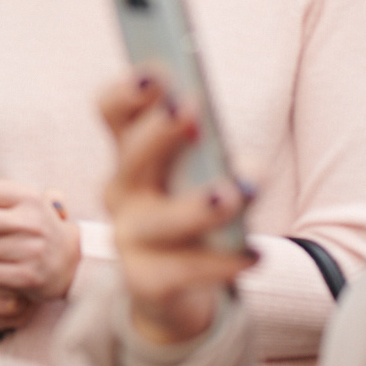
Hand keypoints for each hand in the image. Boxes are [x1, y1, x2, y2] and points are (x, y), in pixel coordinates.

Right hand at [99, 73, 256, 345]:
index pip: (113, 113)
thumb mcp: (199, 178)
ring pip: (160, 219)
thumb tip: (246, 169)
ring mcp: (129, 239)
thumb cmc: (190, 219)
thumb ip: (216, 162)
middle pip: (130, 156)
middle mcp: (122, 193)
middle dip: (159, 132)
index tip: (156, 72)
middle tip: (192, 110)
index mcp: (131, 155)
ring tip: (232, 194)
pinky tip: (252, 254)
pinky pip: (185, 270)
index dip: (127, 92)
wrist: (172, 293)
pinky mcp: (147, 282)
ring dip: (196, 205)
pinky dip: (221, 262)